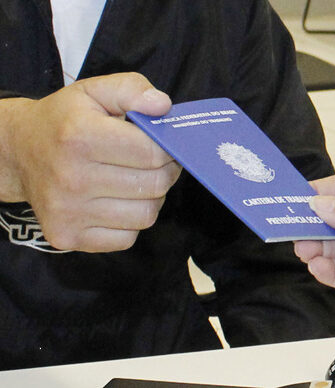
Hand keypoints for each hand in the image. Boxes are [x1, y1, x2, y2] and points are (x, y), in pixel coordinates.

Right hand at [0, 73, 181, 251]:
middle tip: (156, 163)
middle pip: (154, 185)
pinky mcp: (66, 237)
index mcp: (80, 137)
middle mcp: (71, 178)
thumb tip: (163, 106)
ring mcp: (67, 212)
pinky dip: (131, 222)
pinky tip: (118, 202)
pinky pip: (127, 238)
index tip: (163, 145)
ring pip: (146, 215)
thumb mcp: (95, 91)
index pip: (152, 153)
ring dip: (151, 198)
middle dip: (165, 172)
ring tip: (137, 181)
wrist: (18, 152)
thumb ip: (132, 89)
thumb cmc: (65, 121)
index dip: (168, 149)